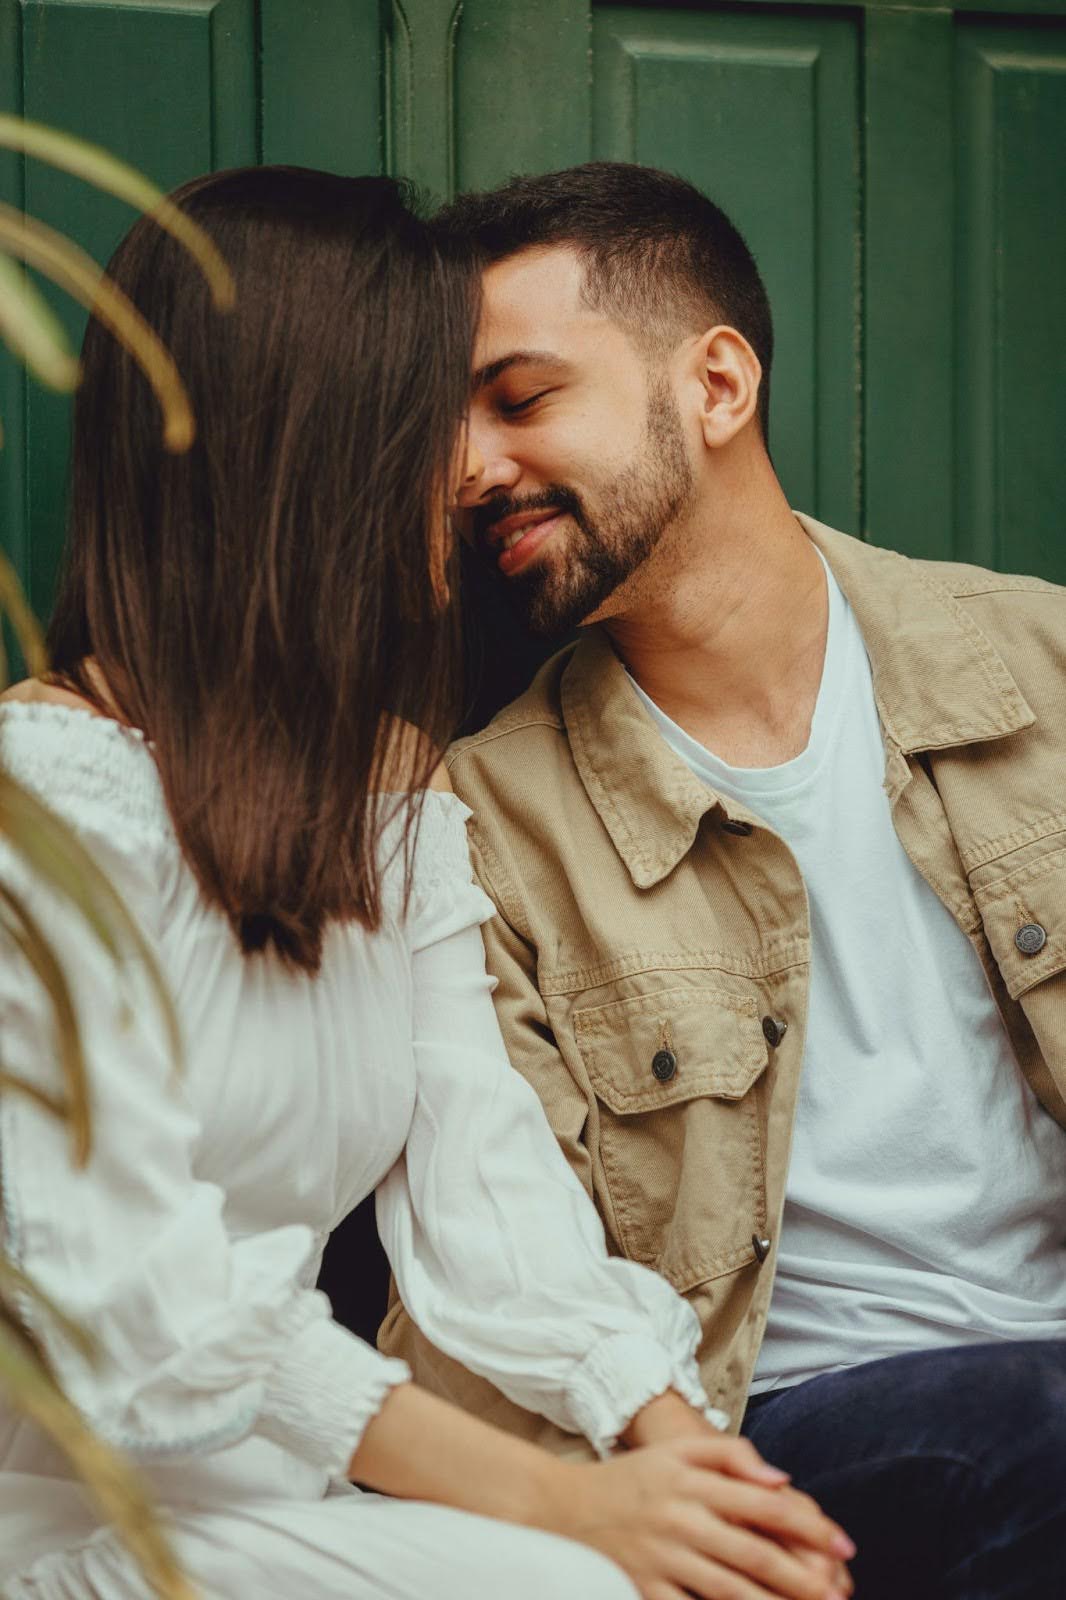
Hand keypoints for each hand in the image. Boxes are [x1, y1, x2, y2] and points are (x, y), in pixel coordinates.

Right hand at [545, 1434, 854, 1599]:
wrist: (562, 1507)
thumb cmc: (632, 1478)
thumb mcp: (679, 1451)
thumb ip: (732, 1455)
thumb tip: (782, 1480)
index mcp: (694, 1483)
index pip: (764, 1504)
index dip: (809, 1526)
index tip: (844, 1545)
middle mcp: (682, 1520)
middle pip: (753, 1554)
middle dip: (804, 1579)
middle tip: (839, 1596)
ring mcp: (663, 1559)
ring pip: (730, 1591)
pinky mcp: (645, 1590)